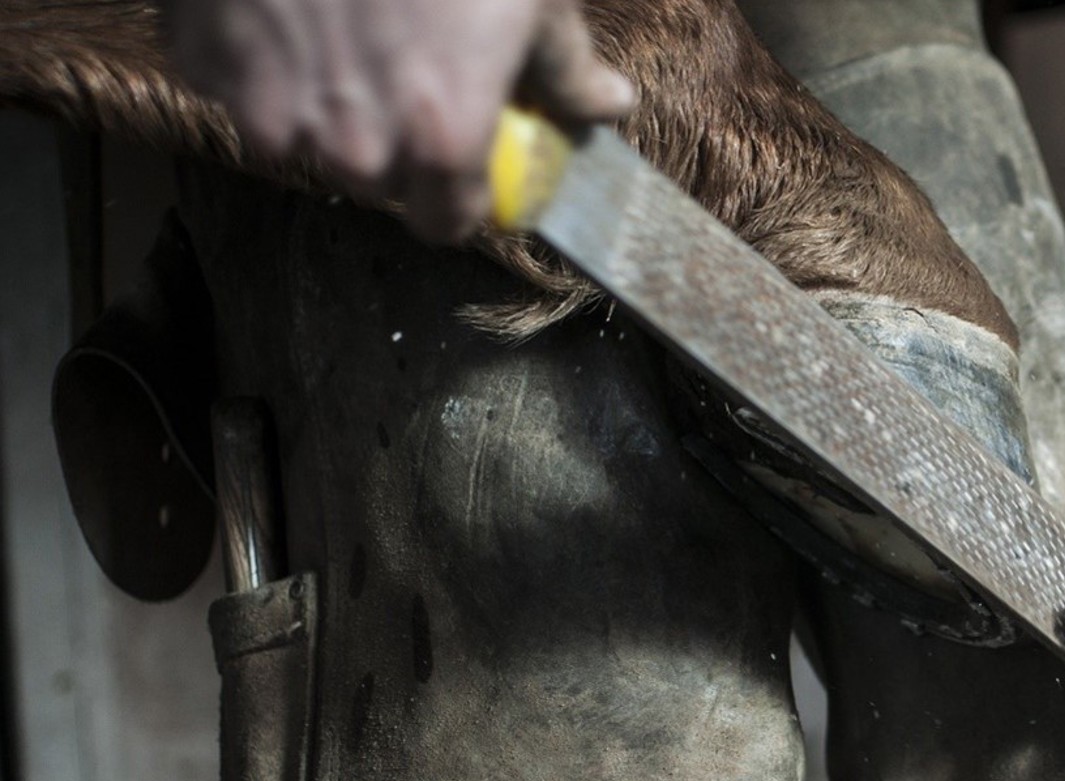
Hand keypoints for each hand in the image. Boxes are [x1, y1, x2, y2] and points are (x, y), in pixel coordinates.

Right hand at [163, 0, 635, 240]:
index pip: (445, 224)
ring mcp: (270, 109)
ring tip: (348, 32)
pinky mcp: (207, 64)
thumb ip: (567, 68)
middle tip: (407, 75)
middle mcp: (354, 145)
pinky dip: (260, 58)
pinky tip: (290, 8)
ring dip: (324, 105)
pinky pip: (236, 88)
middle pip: (375, 183)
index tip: (464, 164)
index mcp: (442, 140)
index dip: (458, 196)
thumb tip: (607, 105)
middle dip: (394, 144)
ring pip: (301, 141)